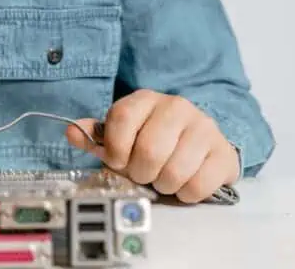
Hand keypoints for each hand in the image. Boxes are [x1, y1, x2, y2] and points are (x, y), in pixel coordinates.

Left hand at [65, 90, 238, 203]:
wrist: (201, 143)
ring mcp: (204, 128)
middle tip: (143, 174)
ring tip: (163, 179)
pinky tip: (184, 184)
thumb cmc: (155, 140)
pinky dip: (186, 193)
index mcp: (145, 99)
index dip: (115, 149)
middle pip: (149, 150)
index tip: (117, 161)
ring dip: (164, 185)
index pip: (121, 118)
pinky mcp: (223, 152)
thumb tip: (71, 132)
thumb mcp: (123, 134)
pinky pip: (199, 185)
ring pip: (175, 170)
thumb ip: (97, 136)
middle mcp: (176, 107)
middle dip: (140, 172)